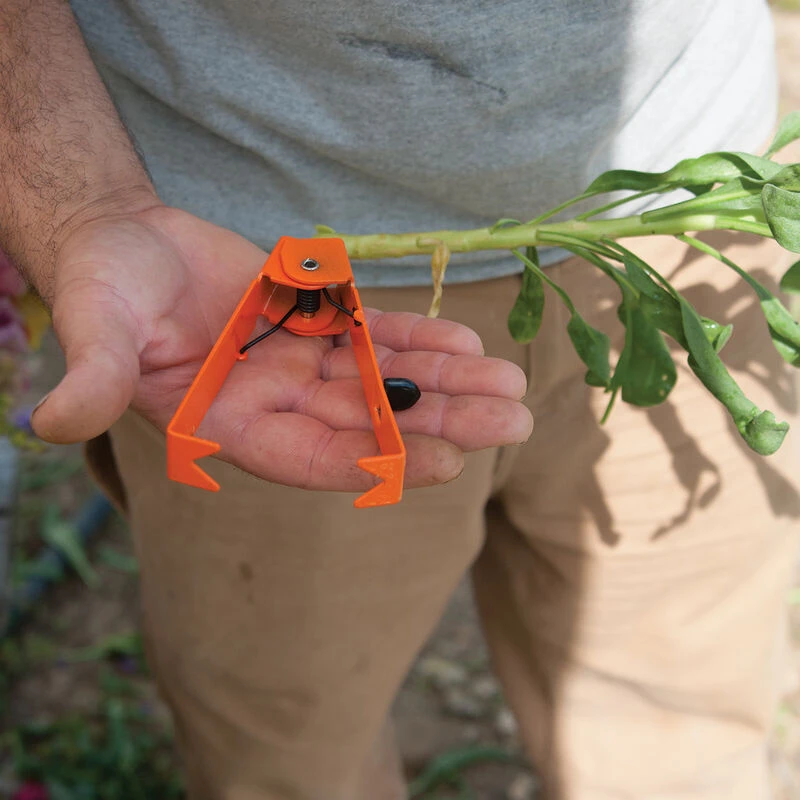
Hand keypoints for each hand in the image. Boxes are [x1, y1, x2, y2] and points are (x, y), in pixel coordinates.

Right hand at [32, 205, 532, 490]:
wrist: (129, 243)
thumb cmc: (104, 285)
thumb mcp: (95, 326)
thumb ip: (92, 373)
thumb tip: (50, 421)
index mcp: (226, 424)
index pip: (312, 458)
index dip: (374, 462)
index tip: (444, 461)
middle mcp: (274, 405)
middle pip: (368, 424)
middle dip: (440, 422)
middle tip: (514, 421)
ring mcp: (299, 368)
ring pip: (384, 384)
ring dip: (448, 385)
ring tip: (512, 386)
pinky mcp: (315, 328)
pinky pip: (376, 340)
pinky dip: (421, 344)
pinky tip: (469, 345)